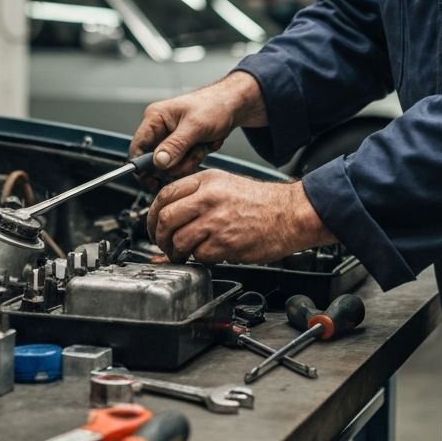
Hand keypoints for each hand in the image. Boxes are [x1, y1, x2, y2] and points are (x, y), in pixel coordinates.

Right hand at [130, 72, 267, 176]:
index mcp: (155, 118)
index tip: (154, 180)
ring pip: (170, 165)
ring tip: (202, 146)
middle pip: (155, 161)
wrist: (233, 106)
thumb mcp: (195, 126)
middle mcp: (160, 129)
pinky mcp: (181, 146)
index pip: (137, 147)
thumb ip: (175, 145)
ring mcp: (170, 138)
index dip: (143, 167)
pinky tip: (204, 147)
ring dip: (188, 161)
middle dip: (176, 163)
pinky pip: (182, 163)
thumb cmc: (215, 106)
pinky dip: (195, 159)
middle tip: (192, 154)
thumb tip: (158, 162)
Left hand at [146, 170, 336, 263]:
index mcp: (206, 181)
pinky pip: (198, 256)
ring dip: (175, 252)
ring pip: (178, 240)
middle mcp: (207, 198)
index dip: (152, 214)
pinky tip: (207, 255)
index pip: (164, 194)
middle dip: (158, 236)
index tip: (152, 225)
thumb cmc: (261, 202)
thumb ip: (197, 195)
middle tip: (162, 244)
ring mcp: (215, 220)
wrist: (290, 214)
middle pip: (165, 218)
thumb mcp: (225, 184)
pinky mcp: (224, 243)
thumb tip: (169, 214)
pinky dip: (199, 259)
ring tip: (182, 254)